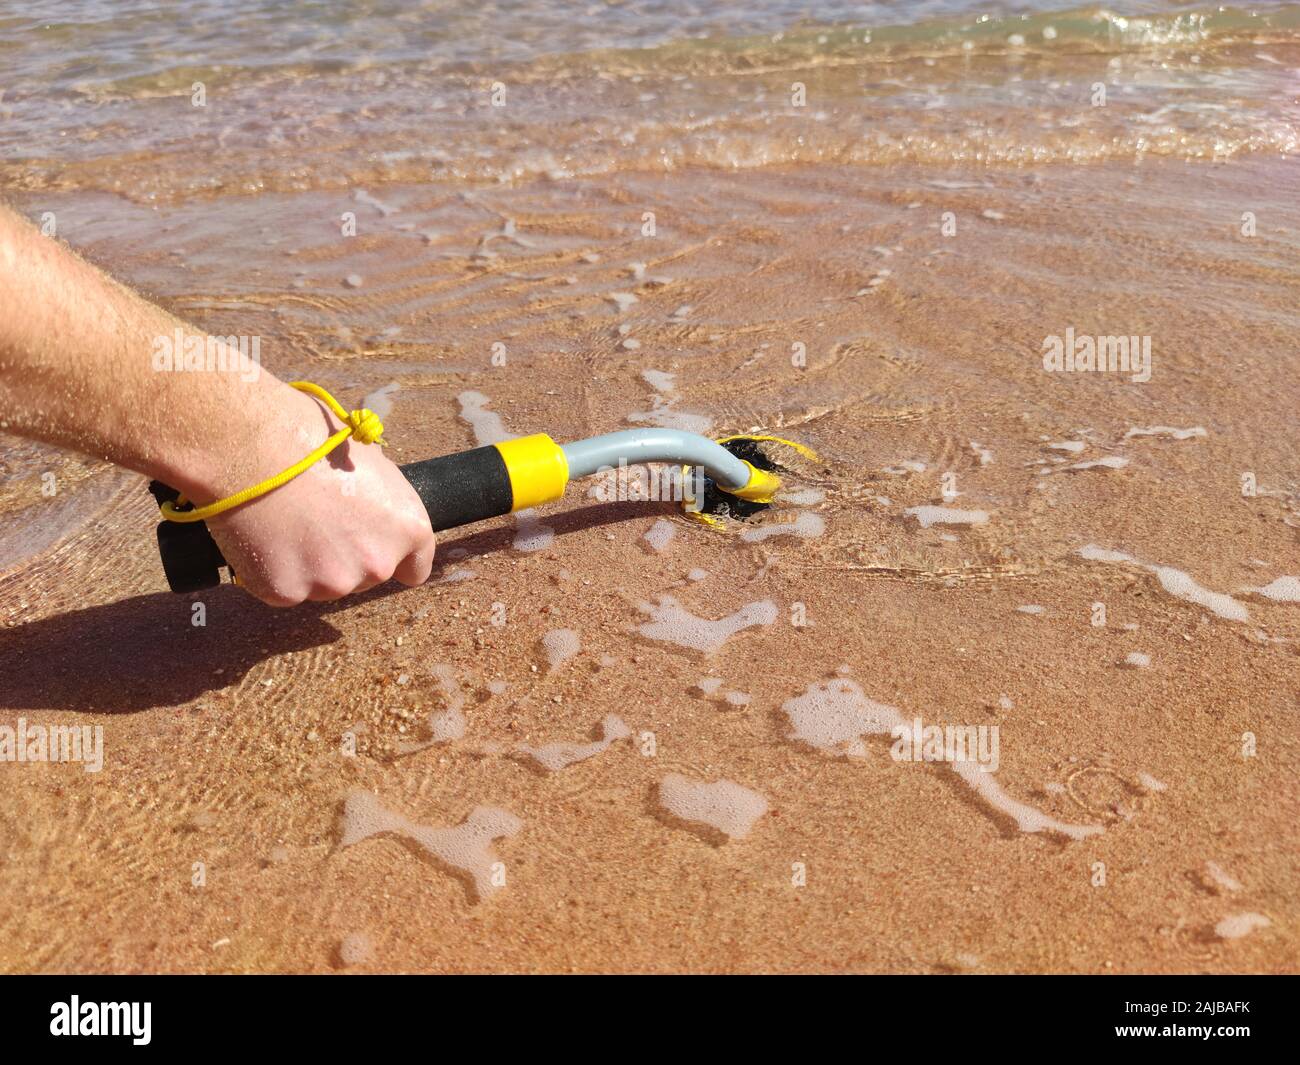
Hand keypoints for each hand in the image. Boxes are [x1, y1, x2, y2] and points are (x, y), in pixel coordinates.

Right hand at [204, 390, 435, 605]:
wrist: (254, 448)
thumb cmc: (313, 439)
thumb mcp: (371, 461)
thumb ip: (381, 501)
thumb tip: (375, 506)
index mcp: (408, 528)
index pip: (415, 568)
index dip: (393, 557)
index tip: (373, 548)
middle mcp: (377, 563)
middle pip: (365, 576)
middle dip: (345, 557)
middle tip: (315, 521)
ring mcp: (332, 583)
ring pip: (324, 585)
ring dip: (308, 565)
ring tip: (285, 522)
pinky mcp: (287, 592)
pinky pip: (284, 587)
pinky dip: (273, 569)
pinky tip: (263, 535)